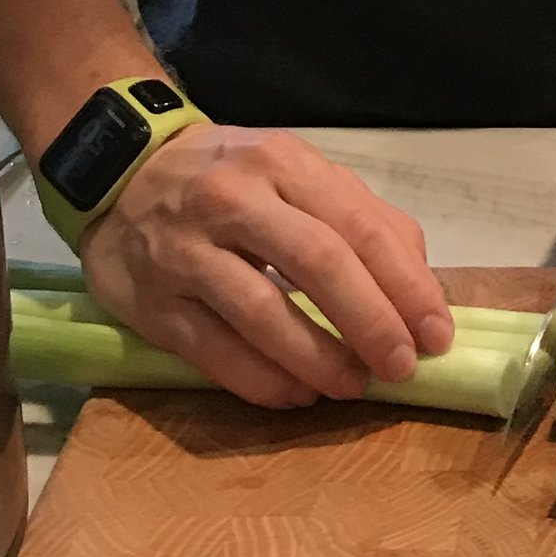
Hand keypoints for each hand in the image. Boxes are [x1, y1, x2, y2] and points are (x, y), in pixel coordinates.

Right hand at [79, 123, 452, 408]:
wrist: (120, 174)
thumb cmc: (228, 179)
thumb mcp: (293, 171)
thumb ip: (360, 216)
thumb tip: (418, 286)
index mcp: (280, 162)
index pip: (357, 225)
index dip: (405, 286)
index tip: (435, 334)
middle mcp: (232, 199)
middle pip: (318, 264)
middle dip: (371, 323)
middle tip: (402, 367)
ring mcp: (186, 251)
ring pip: (264, 314)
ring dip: (320, 360)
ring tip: (352, 386)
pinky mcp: (153, 302)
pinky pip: (216, 352)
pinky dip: (264, 382)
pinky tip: (296, 394)